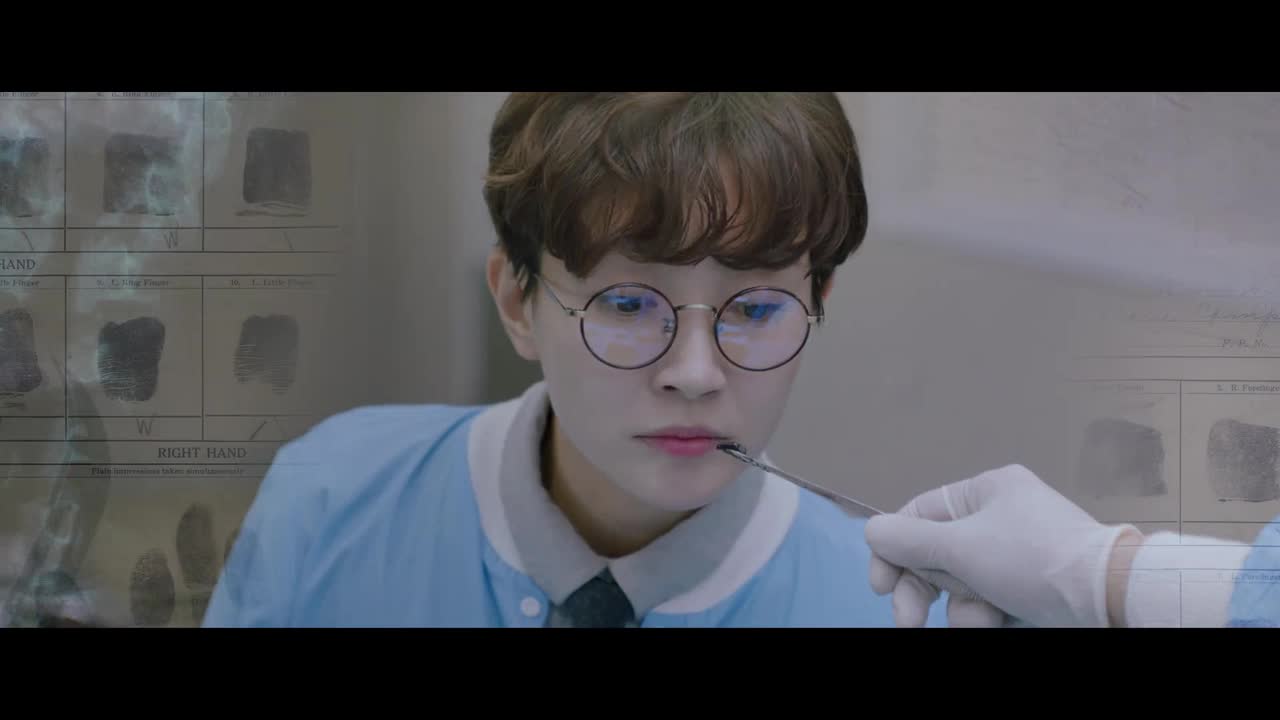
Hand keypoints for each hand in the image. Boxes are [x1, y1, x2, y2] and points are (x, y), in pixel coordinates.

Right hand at [864, 464, 1138, 627]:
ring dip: (960, 604)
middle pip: (937, 552)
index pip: (919, 515)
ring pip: (961, 581)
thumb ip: (908, 541)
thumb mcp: (960, 547)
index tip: (880, 587)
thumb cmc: (1032, 559)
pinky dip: (986, 612)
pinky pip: (990, 596)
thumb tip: (871, 530)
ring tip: (979, 618)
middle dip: (923, 588)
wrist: (1105, 594)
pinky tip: (997, 620)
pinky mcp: (1032, 584)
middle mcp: (1000, 516)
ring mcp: (1018, 552)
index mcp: (985, 491)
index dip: (893, 550)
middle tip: (908, 621)